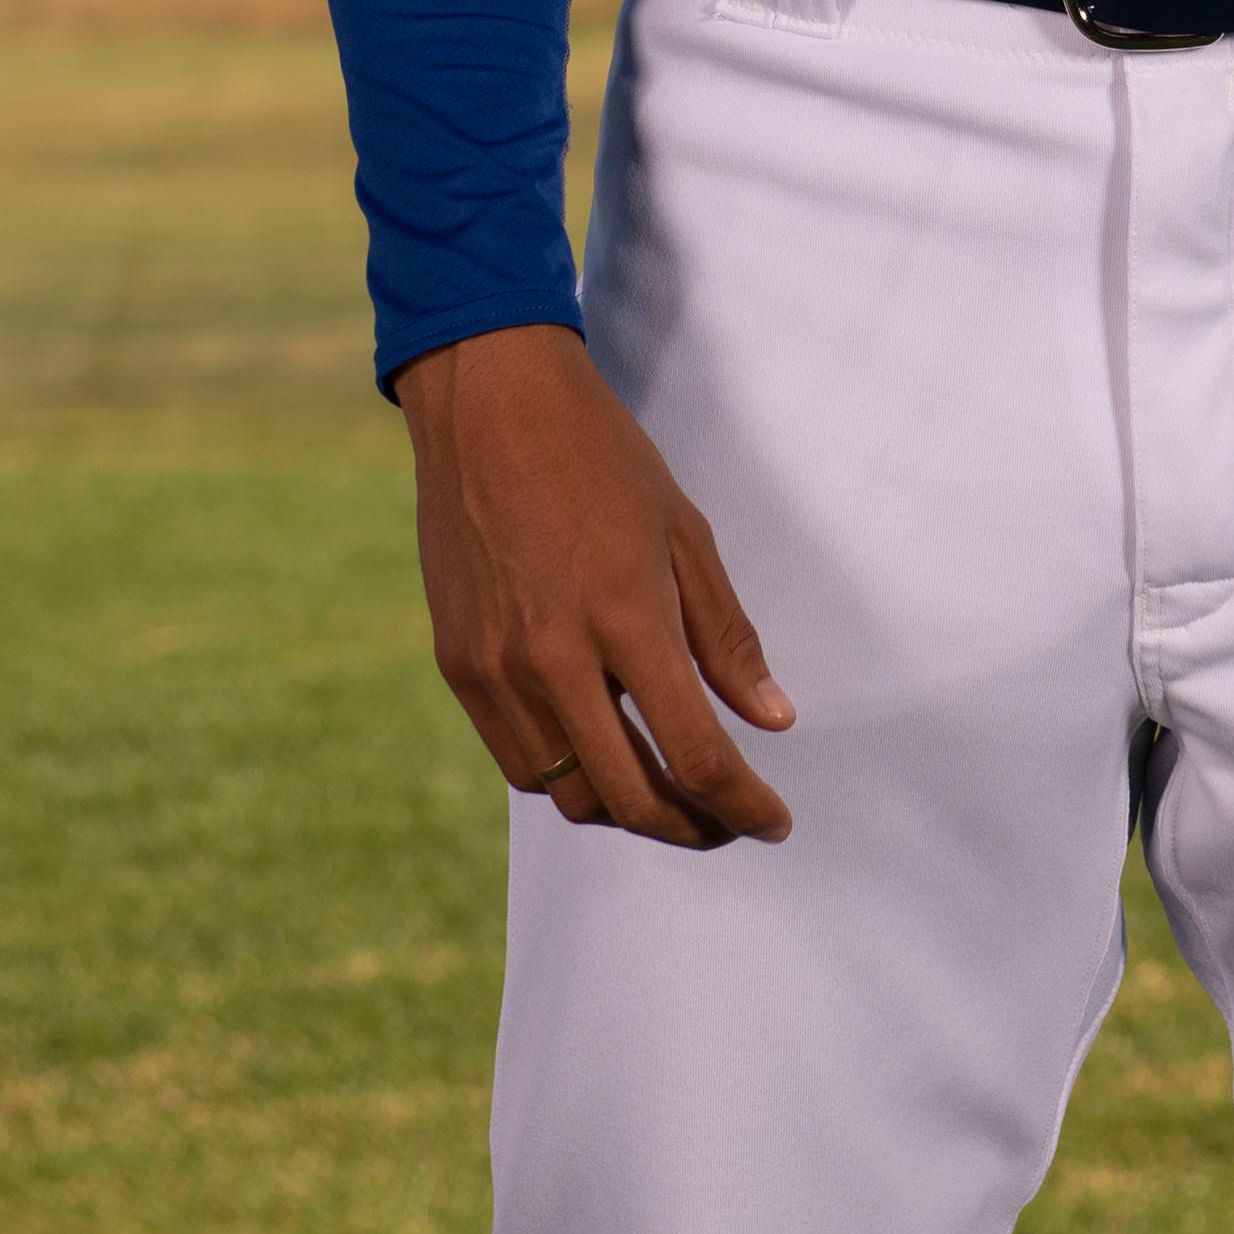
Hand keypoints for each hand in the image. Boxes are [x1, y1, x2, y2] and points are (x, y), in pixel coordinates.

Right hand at [395, 324, 793, 848]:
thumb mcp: (684, 533)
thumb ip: (726, 637)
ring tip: (672, 791)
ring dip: (629, 810)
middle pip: (631, 799)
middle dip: (693, 828)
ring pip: (569, 793)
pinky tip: (604, 749)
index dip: (743, 804)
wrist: (490, 405)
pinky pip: (519, 759)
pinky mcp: (459, 666)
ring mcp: (497, 668)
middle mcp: (555, 657)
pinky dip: (570, 774)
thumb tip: (774, 720)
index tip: (774, 821)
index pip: (695, 755)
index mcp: (626, 618)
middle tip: (728, 821)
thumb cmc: (601, 458)